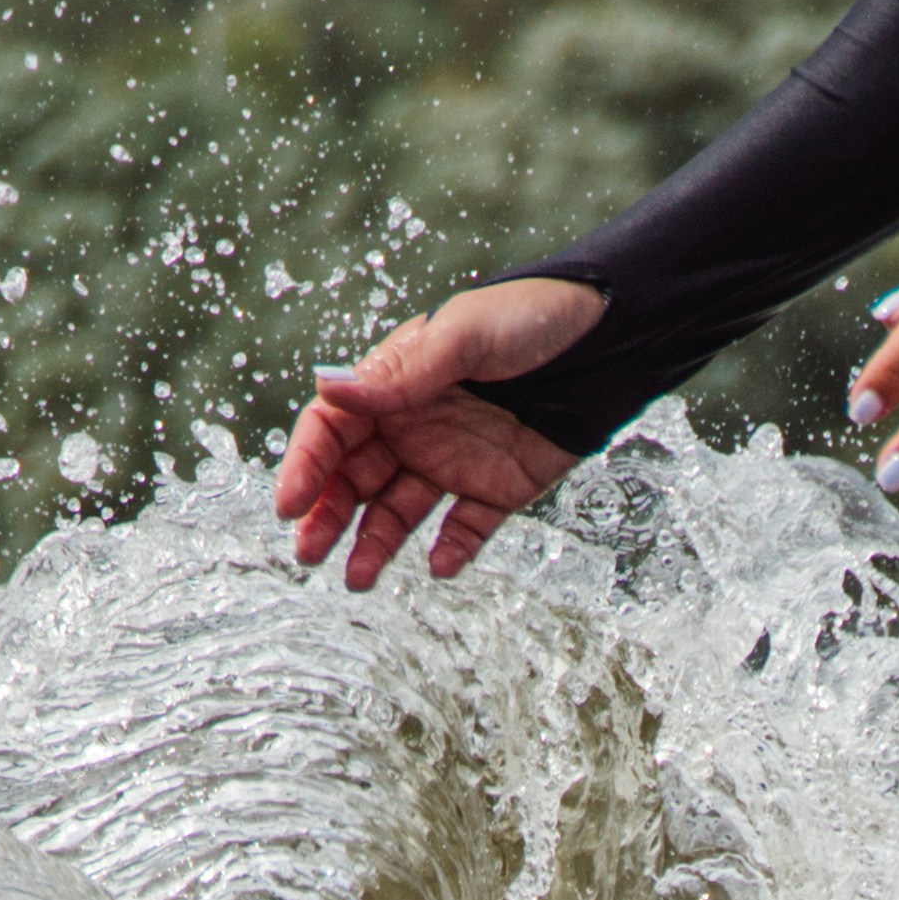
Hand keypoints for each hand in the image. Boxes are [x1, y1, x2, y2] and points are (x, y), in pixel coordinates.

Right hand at [273, 279, 600, 586]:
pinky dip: (451, 551)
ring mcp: (453, 460)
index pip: (334, 429)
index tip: (290, 504)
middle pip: (355, 479)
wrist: (607, 340)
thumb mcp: (463, 336)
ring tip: (357, 579)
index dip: (308, 465)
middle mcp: (414, 426)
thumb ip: (402, 374)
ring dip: (376, 544)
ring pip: (399, 512)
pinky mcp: (497, 488)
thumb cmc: (530, 320)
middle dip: (329, 517)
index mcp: (394, 385)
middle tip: (308, 553)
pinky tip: (439, 566)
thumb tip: (332, 388)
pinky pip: (465, 528)